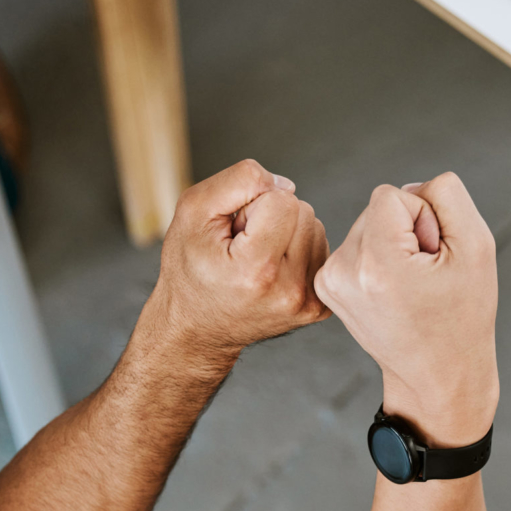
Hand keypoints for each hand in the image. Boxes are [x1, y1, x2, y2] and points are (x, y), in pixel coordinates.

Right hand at [144, 160, 330, 362]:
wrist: (197, 328)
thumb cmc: (189, 269)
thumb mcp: (192, 212)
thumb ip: (238, 181)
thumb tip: (285, 185)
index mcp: (257, 270)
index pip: (283, 200)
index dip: (253, 205)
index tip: (234, 232)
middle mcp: (289, 291)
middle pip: (303, 212)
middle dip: (272, 218)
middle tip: (242, 246)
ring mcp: (307, 303)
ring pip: (315, 228)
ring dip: (286, 233)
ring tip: (255, 258)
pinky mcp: (318, 308)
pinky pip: (321, 251)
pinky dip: (298, 251)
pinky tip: (272, 269)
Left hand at [315, 172, 496, 445]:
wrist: (438, 374)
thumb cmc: (463, 316)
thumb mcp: (476, 246)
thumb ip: (446, 195)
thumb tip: (410, 188)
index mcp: (377, 263)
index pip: (393, 194)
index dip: (425, 219)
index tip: (433, 259)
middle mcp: (343, 271)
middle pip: (378, 207)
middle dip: (408, 232)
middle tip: (425, 276)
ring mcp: (330, 281)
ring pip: (368, 224)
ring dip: (394, 245)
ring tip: (411, 286)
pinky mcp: (327, 286)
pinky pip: (358, 244)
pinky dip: (379, 258)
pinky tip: (394, 290)